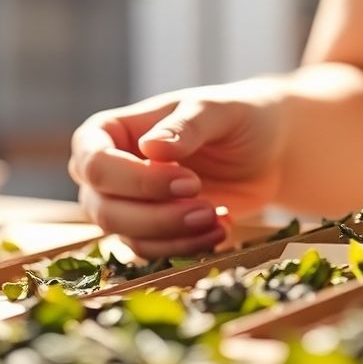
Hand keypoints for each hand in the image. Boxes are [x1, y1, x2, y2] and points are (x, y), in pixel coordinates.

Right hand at [68, 84, 284, 257]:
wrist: (268, 152)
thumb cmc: (238, 118)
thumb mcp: (219, 111)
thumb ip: (186, 126)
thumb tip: (150, 148)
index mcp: (109, 130)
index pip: (94, 163)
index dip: (136, 180)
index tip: (189, 181)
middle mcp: (108, 169)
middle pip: (103, 209)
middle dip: (157, 216)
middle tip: (206, 207)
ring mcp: (125, 203)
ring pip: (125, 236)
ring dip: (173, 235)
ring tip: (218, 219)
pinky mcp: (149, 230)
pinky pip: (151, 252)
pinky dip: (186, 247)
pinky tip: (220, 228)